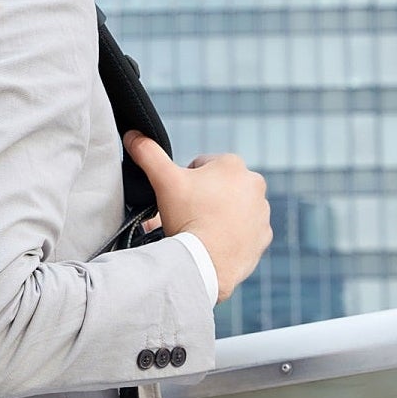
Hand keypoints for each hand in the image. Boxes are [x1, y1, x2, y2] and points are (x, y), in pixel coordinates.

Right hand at [123, 131, 271, 302]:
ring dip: (219, 215)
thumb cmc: (188, 218)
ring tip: (201, 230)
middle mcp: (254, 183)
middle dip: (204, 197)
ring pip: (233, 208)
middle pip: (219, 186)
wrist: (207, 262)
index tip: (179, 198)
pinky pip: (245, 231)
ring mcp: (261, 211)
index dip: (184, 181)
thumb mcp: (163, 180)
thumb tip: (133, 135)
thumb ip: (148, 153)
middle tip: (187, 215)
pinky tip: (216, 243)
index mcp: (232, 164)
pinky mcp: (264, 235)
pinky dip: (232, 235)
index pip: (201, 166)